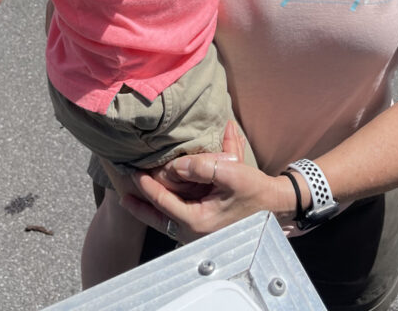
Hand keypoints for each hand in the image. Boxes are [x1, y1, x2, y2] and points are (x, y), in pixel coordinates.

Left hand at [122, 154, 283, 243]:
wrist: (276, 204)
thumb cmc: (256, 191)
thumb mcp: (231, 172)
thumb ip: (203, 166)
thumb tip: (177, 165)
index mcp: (198, 220)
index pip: (163, 202)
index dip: (147, 187)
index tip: (134, 173)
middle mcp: (195, 230)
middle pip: (159, 216)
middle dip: (140, 204)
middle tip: (121, 193)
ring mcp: (200, 231)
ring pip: (167, 219)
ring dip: (151, 206)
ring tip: (133, 197)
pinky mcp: (206, 225)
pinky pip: (178, 217)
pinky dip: (167, 207)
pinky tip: (160, 198)